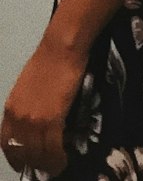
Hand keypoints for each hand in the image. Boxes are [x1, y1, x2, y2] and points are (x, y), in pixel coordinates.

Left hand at [1, 39, 84, 173]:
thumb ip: (27, 107)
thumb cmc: (49, 60)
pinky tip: (62, 160)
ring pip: (37, 154)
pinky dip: (57, 159)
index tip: (24, 161)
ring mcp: (33, 120)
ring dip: (47, 164)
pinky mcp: (51, 120)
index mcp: (10, 109)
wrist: (61, 48)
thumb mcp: (27, 87)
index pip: (6, 143)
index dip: (15, 156)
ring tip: (56, 166)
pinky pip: (52, 148)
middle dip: (33, 163)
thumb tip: (37, 123)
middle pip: (22, 152)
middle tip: (44, 166)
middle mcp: (18, 118)